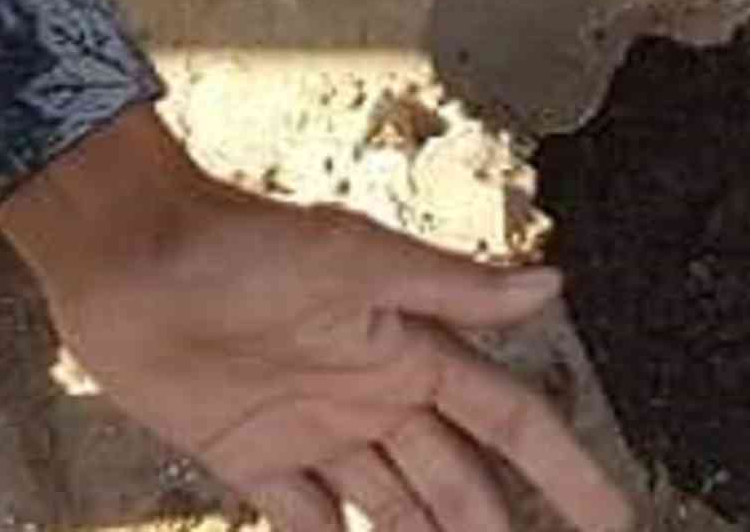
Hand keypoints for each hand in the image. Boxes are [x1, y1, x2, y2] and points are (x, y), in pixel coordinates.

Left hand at [4, 113, 630, 531]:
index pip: (510, 421)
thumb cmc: (247, 246)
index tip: (615, 518)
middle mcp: (378, 398)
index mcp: (413, 350)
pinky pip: (313, 524)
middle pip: (463, 482)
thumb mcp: (356, 260)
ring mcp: (320, 435)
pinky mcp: (256, 462)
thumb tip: (555, 283)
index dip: (564, 470)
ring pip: (400, 511)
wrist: (134, 258)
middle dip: (505, 527)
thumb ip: (453, 286)